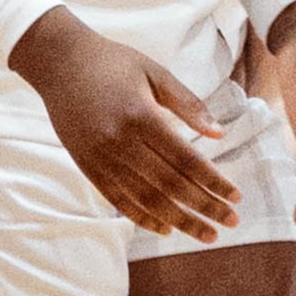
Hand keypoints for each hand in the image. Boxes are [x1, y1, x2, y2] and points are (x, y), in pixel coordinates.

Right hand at [8, 7, 240, 242]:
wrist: (59, 61)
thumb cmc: (113, 62)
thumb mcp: (155, 72)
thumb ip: (187, 103)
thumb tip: (219, 134)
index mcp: (141, 114)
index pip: (185, 158)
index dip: (212, 180)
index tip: (235, 196)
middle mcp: (120, 141)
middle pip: (169, 184)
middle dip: (203, 206)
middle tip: (230, 222)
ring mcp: (101, 156)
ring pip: (145, 199)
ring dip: (179, 220)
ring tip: (205, 234)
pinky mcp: (86, 165)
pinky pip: (117, 199)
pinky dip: (142, 218)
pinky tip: (165, 228)